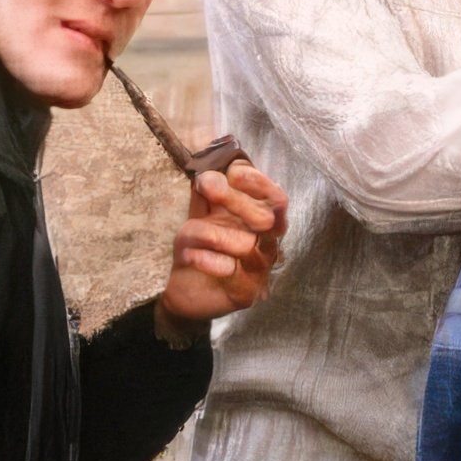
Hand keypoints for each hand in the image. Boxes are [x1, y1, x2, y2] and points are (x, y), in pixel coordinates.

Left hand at [158, 161, 288, 335]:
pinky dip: (206, 260)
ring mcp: (261, 271)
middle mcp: (267, 245)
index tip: (233, 172)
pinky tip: (189, 256)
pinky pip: (231, 272)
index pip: (276, 200)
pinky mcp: (247, 294)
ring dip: (212, 234)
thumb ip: (207, 193)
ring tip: (185, 235)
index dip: (259, 183)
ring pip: (246, 245)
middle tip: (207, 186)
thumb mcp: (199, 215)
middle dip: (235, 200)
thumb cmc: (198, 249)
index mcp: (261, 222)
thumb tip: (209, 166)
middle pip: (267, 218)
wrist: (183, 291)